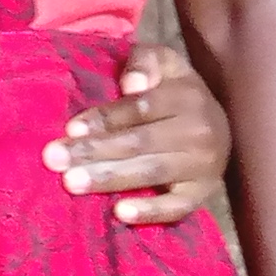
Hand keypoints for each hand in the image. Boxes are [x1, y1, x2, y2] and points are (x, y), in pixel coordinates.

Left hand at [41, 40, 233, 224]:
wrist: (221, 127)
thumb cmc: (174, 92)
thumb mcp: (163, 63)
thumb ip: (145, 62)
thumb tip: (132, 84)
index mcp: (185, 97)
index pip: (140, 108)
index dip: (105, 119)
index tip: (70, 129)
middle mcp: (198, 132)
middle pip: (140, 142)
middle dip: (94, 151)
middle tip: (54, 159)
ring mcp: (203, 166)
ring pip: (151, 173)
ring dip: (109, 179)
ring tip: (71, 183)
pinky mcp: (202, 194)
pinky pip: (177, 207)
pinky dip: (151, 212)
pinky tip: (120, 213)